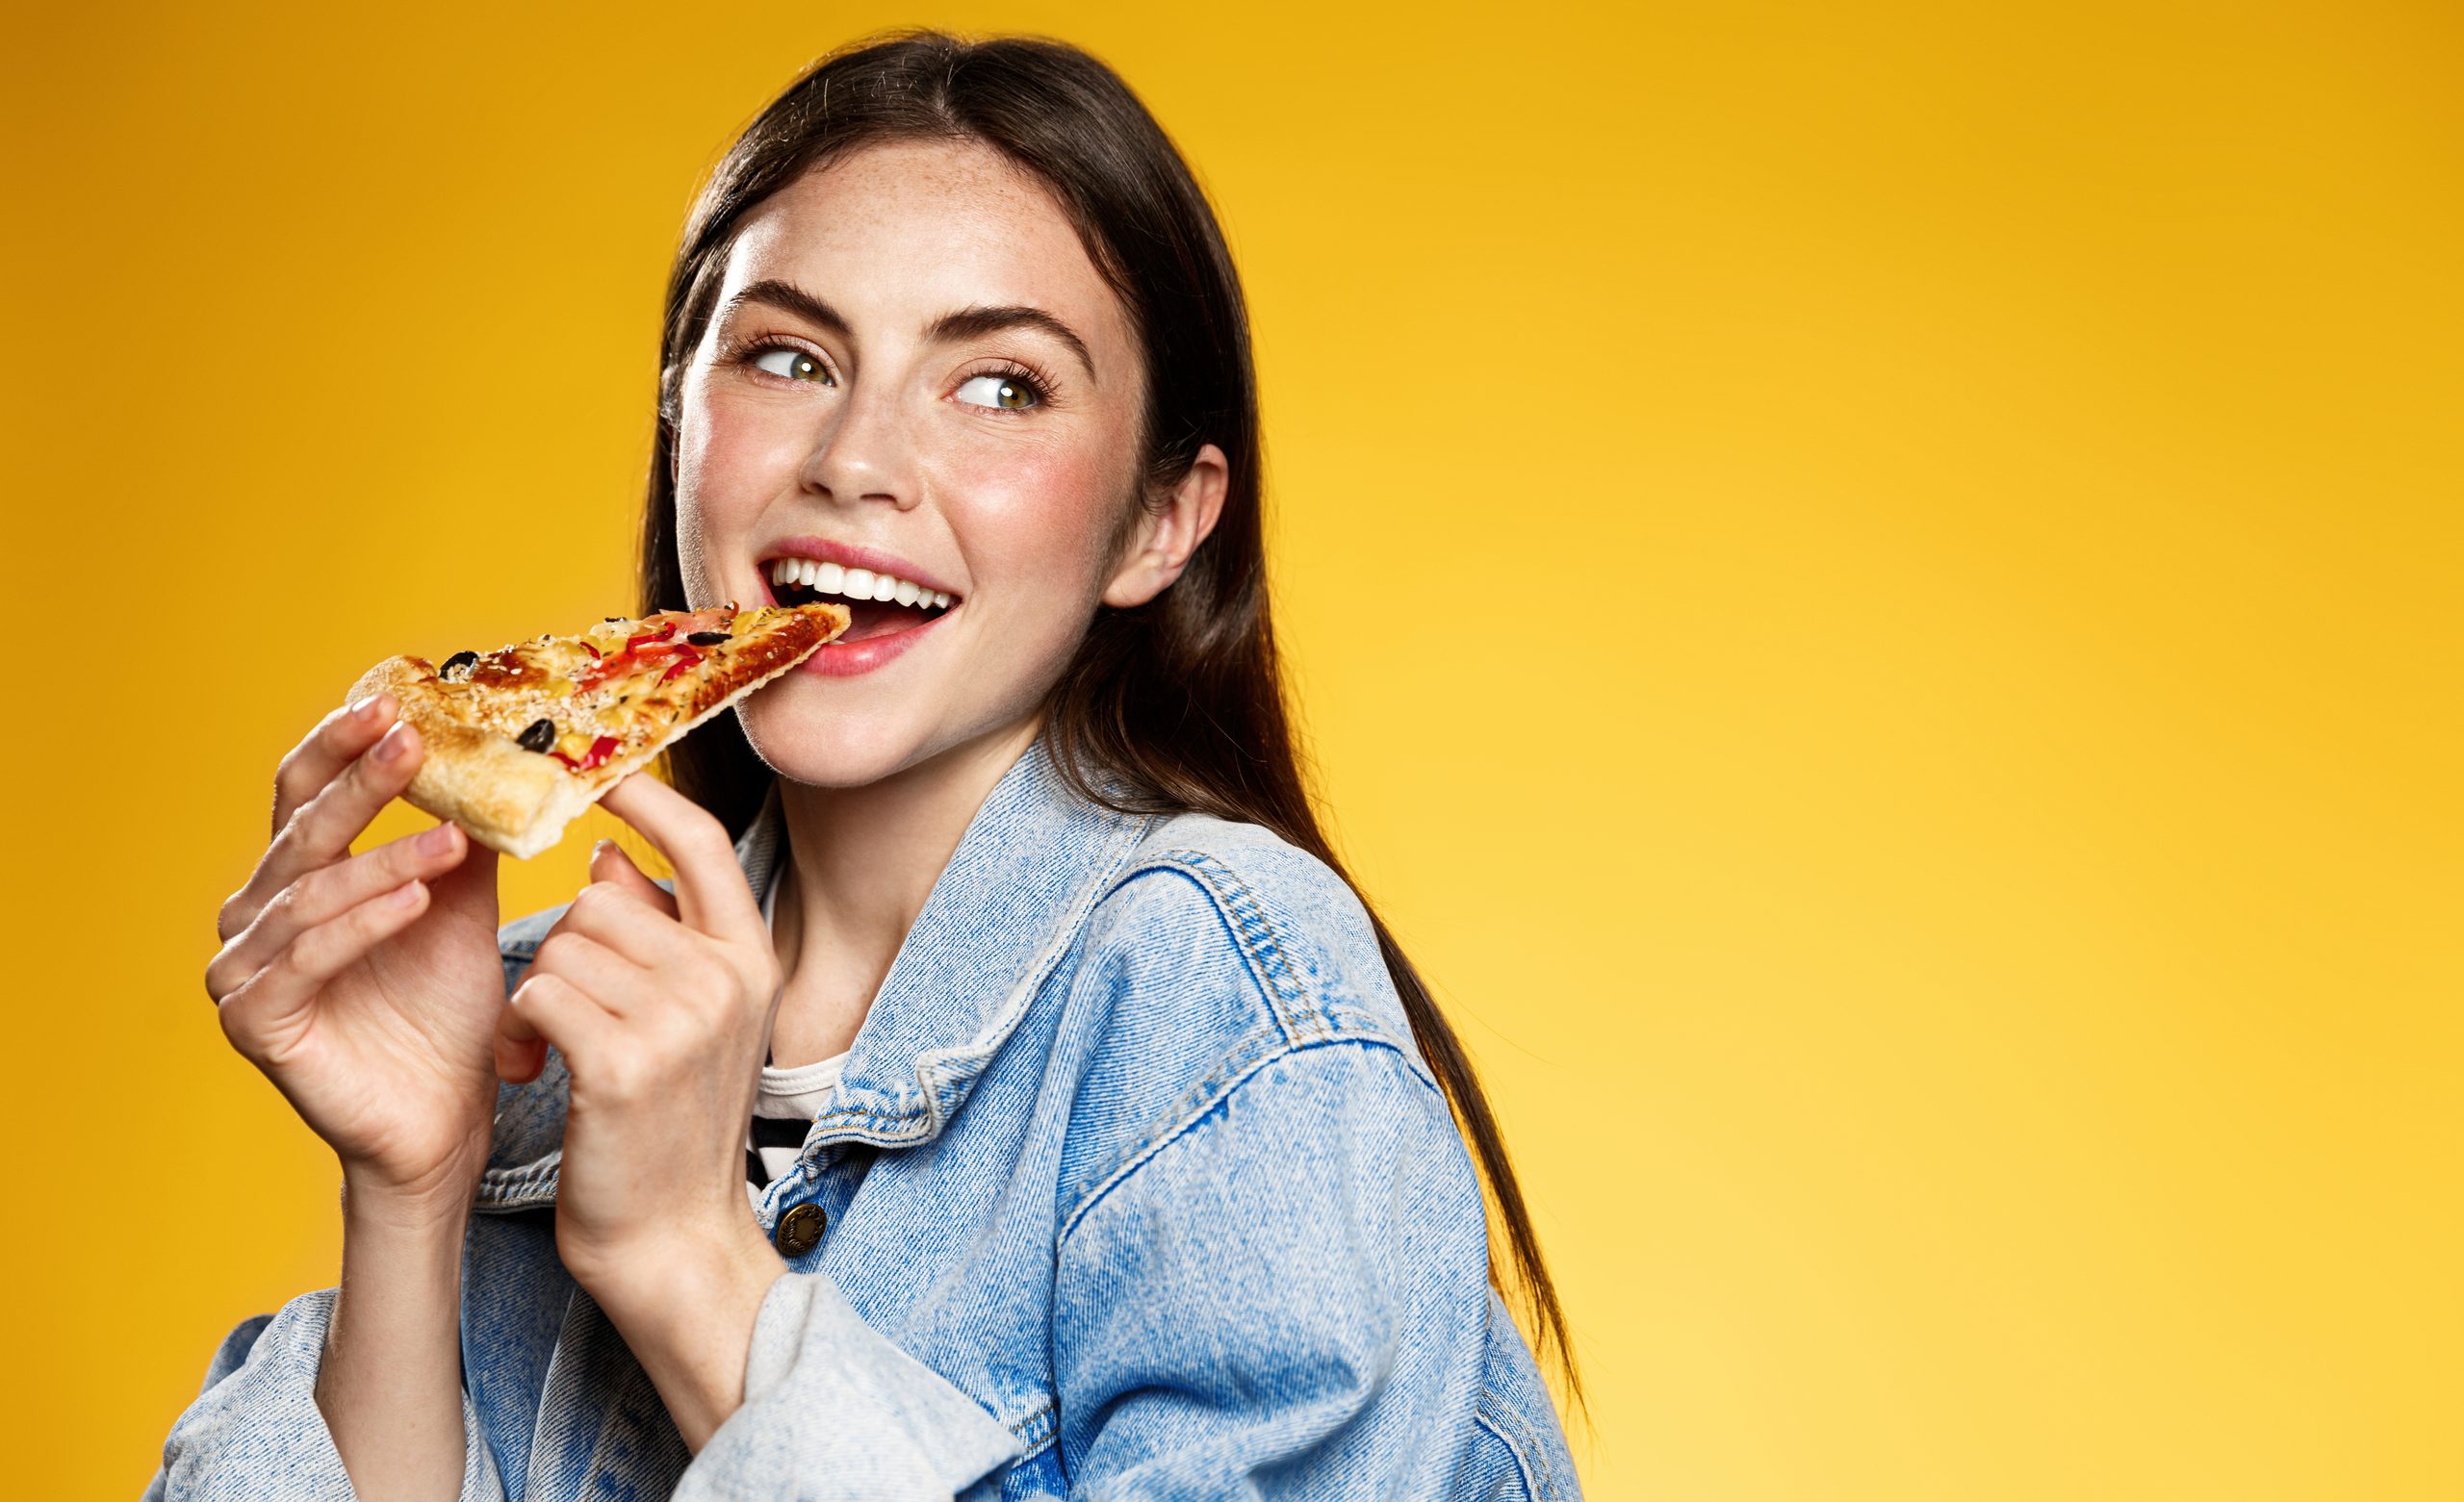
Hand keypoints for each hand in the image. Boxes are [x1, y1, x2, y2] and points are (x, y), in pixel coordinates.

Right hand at [207, 692, 504, 1211]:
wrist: (445, 1119)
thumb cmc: (448, 1012)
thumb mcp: (464, 906)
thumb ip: (465, 835)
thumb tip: (504, 750)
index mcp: (295, 876)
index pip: (306, 790)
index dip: (343, 742)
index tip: (397, 698)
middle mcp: (255, 914)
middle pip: (304, 829)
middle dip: (362, 781)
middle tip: (414, 739)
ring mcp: (243, 969)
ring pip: (313, 892)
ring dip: (386, 858)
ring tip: (453, 839)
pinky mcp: (253, 1021)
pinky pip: (308, 958)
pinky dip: (363, 924)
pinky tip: (415, 902)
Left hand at [494, 771, 785, 1292]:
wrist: (674, 1241)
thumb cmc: (672, 1129)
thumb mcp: (692, 1021)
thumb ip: (662, 934)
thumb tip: (610, 856)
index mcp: (751, 959)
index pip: (703, 842)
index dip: (646, 799)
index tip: (601, 777)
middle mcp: (725, 980)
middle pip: (604, 896)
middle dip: (565, 944)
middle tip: (566, 1008)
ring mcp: (679, 1021)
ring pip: (561, 942)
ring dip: (536, 993)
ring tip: (549, 1050)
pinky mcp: (620, 1063)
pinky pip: (537, 992)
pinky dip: (520, 1028)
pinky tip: (536, 1067)